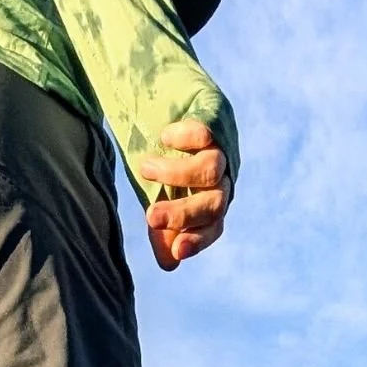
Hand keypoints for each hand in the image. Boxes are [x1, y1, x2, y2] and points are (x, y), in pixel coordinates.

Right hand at [135, 120, 229, 270]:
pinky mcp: (213, 118)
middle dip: (182, 214)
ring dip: (175, 174)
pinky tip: (164, 137)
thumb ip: (165, 228)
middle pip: (214, 203)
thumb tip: (170, 264)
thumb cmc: (165, 159)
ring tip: (145, 169)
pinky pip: (205, 134)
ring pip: (209, 171)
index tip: (177, 252)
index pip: (212, 226)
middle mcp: (221, 179)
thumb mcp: (161, 196)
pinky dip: (183, 138)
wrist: (170, 102)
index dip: (198, 240)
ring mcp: (219, 149)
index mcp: (211, 201)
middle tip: (151, 217)